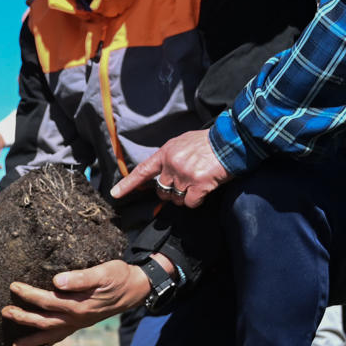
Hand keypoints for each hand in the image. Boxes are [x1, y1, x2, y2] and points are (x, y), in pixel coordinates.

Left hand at [3, 259, 150, 345]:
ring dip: (32, 337)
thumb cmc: (118, 276)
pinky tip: (39, 343)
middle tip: (4, 311)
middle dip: (23, 317)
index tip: (13, 286)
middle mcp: (77, 318)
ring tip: (14, 343)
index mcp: (79, 305)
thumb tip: (55, 281)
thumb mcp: (103, 271)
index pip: (48, 301)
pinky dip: (49, 341)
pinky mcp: (82, 323)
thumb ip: (80, 278)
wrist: (135, 288)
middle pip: (44, 321)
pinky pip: (62, 335)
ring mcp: (79, 323)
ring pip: (51, 333)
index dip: (29, 294)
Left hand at [112, 128, 227, 208]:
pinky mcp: (198, 185)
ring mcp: (184, 175)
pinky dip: (196, 201)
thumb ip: (169, 159)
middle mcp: (172, 164)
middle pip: (161, 190)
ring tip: (197, 183)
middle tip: (185, 182)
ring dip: (185, 196)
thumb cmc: (207, 143)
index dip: (128, 184)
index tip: (115, 194)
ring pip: (175, 199)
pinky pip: (189, 203)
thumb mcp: (182, 143)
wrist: (230, 142)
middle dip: (171, 192)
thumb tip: (158, 176)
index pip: (142, 171)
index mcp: (166, 153)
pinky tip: (204, 189)